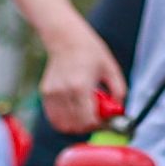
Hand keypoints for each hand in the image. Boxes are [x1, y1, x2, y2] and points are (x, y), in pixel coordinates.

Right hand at [38, 23, 125, 137]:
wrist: (66, 38)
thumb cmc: (89, 51)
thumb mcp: (111, 69)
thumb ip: (119, 91)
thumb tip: (119, 110)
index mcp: (81, 86)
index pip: (88, 120)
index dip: (99, 125)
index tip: (106, 122)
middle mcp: (64, 92)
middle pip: (75, 125)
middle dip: (89, 127)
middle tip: (97, 120)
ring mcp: (52, 93)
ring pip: (62, 124)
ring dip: (75, 126)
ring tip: (85, 116)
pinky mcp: (45, 93)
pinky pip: (53, 117)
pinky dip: (64, 120)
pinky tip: (74, 113)